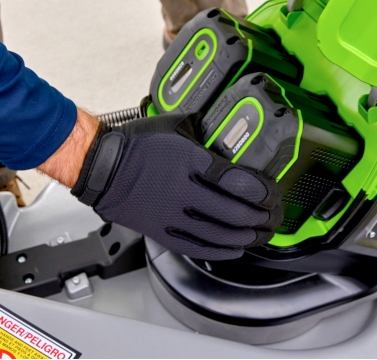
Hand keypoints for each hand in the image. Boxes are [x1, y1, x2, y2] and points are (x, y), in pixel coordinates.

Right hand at [71, 113, 283, 259]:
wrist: (101, 167)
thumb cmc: (136, 143)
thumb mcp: (176, 126)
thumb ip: (204, 129)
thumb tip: (227, 127)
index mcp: (190, 160)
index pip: (237, 180)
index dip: (263, 191)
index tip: (273, 192)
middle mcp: (183, 190)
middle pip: (234, 212)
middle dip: (262, 218)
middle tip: (275, 216)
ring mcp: (172, 214)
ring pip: (219, 234)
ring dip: (247, 237)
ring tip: (262, 234)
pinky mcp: (162, 231)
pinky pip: (197, 247)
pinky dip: (221, 251)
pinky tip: (236, 249)